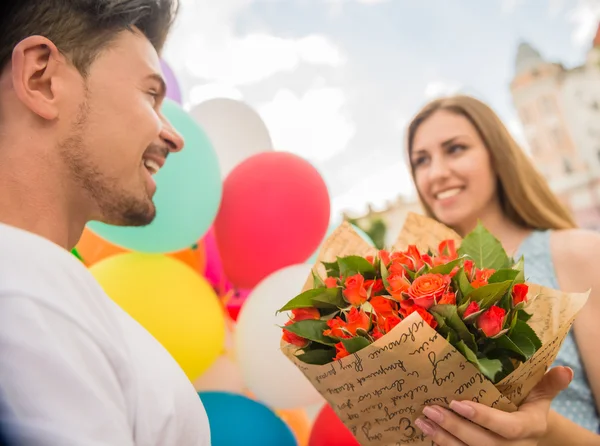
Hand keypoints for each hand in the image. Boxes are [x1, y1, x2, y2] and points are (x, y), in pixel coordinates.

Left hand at [414, 366, 572, 444]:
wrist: (529, 435)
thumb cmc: (528, 407)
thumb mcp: (539, 395)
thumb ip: (548, 383)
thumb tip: (565, 368)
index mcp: (528, 429)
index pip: (506, 427)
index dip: (482, 417)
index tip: (457, 402)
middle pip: (481, 444)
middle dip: (454, 427)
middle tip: (430, 408)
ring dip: (442, 438)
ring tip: (422, 420)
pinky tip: (425, 432)